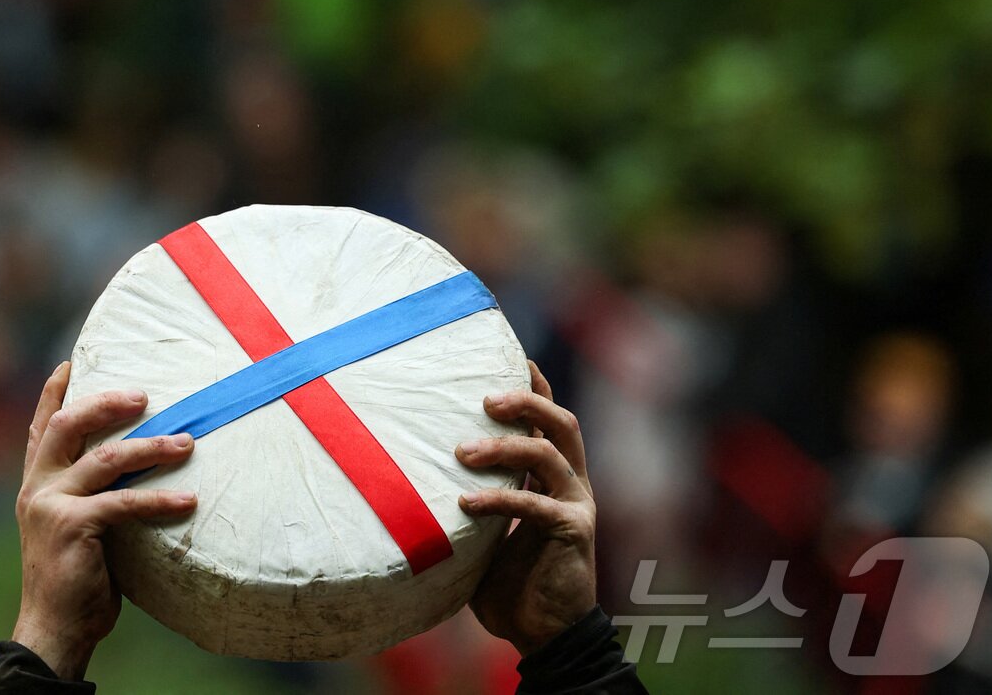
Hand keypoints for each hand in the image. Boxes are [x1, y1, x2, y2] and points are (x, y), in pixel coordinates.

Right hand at [11, 362, 197, 679]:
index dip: (54, 394)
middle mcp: (37, 488)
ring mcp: (51, 505)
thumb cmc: (76, 579)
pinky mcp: (72, 527)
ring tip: (187, 443)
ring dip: (151, 447)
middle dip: (105, 403)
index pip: (41, 427)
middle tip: (144, 395)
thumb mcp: (74, 527)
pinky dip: (160, 499)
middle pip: (67, 425)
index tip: (69, 362)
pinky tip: (189, 501)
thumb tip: (137, 465)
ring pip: (105, 458)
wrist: (55, 627)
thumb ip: (91, 494)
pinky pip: (125, 502)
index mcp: (35, 484)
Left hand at [458, 360, 597, 654]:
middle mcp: (573, 483)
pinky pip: (534, 503)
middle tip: (485, 399)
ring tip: (461, 452)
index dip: (535, 385)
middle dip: (527, 401)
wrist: (544, 635)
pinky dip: (497, 497)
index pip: (550, 419)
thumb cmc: (510, 582)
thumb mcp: (485, 531)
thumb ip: (472, 495)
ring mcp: (577, 505)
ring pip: (549, 454)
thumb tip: (414, 468)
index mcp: (556, 476)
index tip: (510, 357)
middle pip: (561, 423)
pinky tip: (464, 503)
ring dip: (504, 446)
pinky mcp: (574, 532)